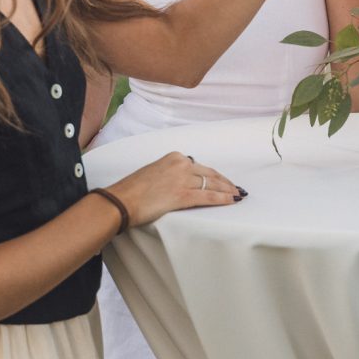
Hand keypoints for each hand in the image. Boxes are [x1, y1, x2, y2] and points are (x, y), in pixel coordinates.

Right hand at [110, 152, 243, 223]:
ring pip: (212, 185)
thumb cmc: (132, 190)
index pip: (200, 166)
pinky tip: (232, 201)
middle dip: (225, 182)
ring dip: (228, 191)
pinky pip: (209, 196)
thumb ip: (170, 173)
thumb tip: (183, 181)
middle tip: (236, 188)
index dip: (214, 175)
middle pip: (210, 174)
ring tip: (237, 195)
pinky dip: (223, 199)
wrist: (121, 200)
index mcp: (173, 157)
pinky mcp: (183, 195)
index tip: (222, 180)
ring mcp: (183, 179)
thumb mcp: (154, 172)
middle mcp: (181, 164)